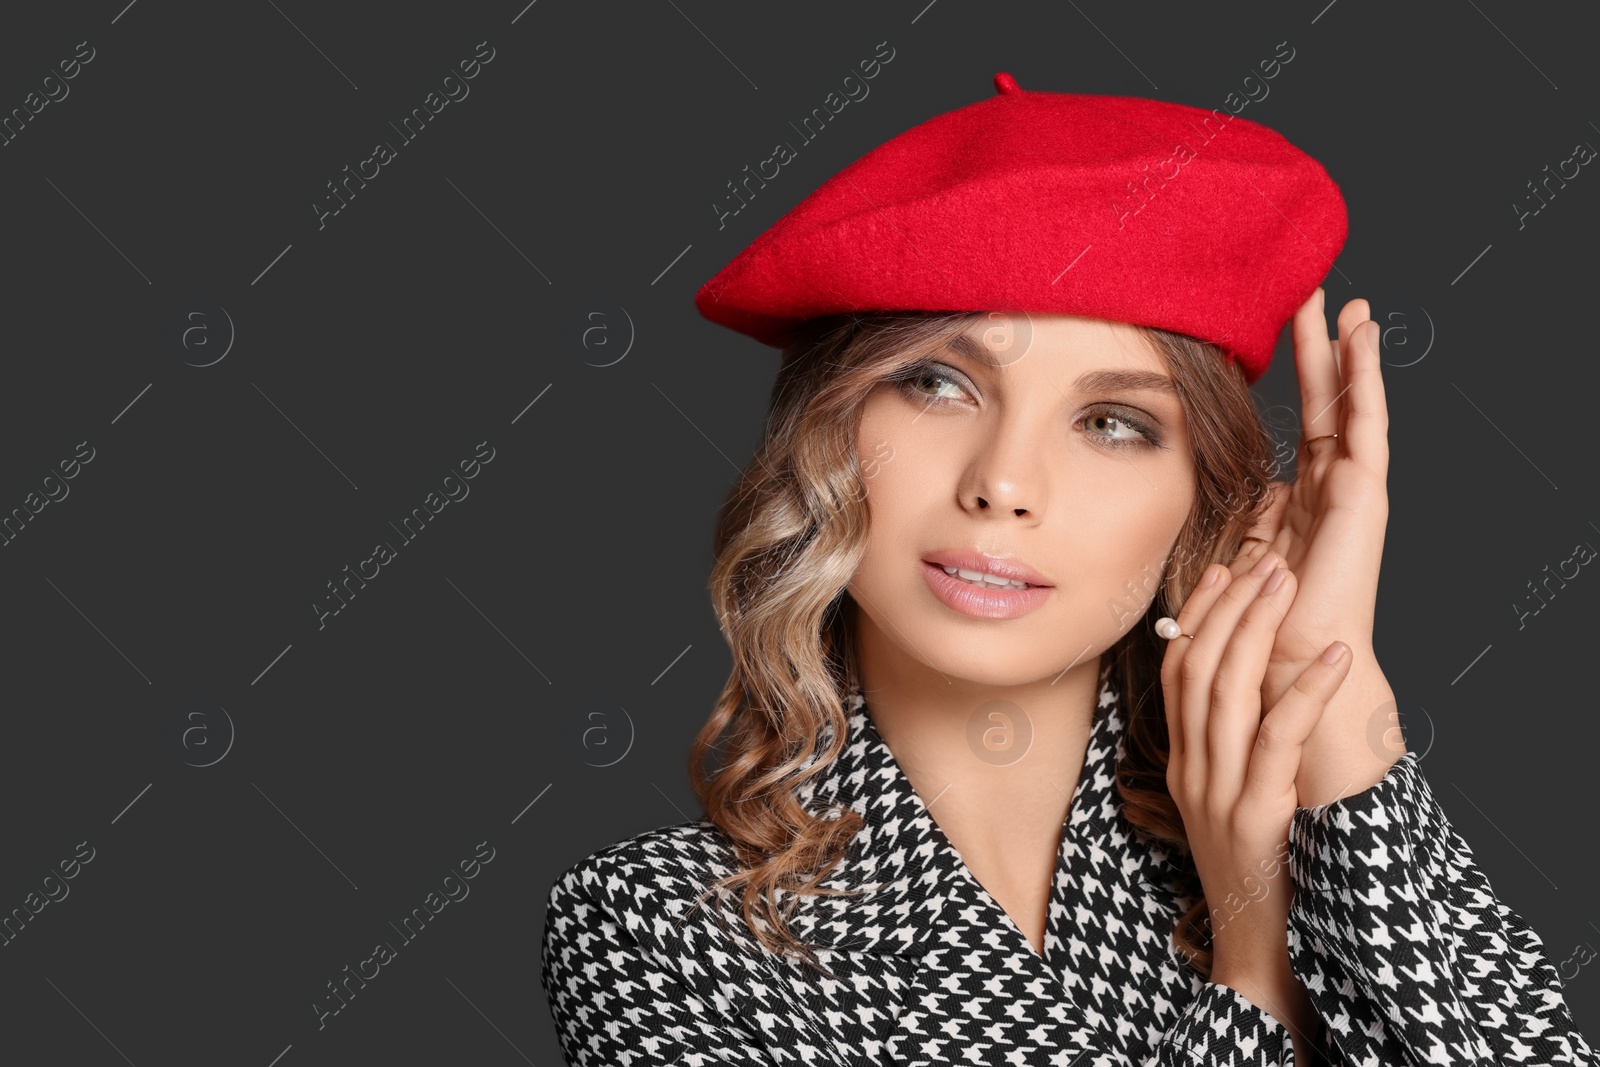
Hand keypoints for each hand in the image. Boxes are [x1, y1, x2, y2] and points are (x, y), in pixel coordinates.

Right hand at [1159, 555, 1350, 1002]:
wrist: (1253, 949)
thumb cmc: (1252, 872)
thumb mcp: (1222, 802)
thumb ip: (1223, 749)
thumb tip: (1244, 690)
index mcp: (1179, 761)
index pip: (1175, 669)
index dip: (1196, 613)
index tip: (1223, 567)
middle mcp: (1189, 768)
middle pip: (1196, 666)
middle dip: (1229, 605)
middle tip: (1264, 557)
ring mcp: (1216, 790)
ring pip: (1225, 690)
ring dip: (1258, 628)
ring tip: (1288, 581)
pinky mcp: (1254, 813)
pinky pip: (1277, 736)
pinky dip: (1305, 689)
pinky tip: (1332, 654)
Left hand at [1231, 290, 1402, 807]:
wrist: (1279, 662)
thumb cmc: (1252, 621)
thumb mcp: (1233, 552)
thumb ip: (1239, 519)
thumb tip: (1237, 494)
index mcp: (1306, 497)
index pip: (1303, 421)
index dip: (1294, 374)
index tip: (1278, 328)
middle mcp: (1334, 488)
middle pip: (1330, 401)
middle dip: (1320, 347)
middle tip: (1311, 290)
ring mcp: (1354, 490)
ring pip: (1354, 404)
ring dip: (1349, 351)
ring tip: (1347, 300)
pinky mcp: (1365, 496)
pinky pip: (1368, 423)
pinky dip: (1366, 378)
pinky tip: (1361, 336)